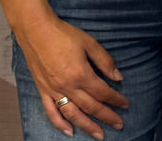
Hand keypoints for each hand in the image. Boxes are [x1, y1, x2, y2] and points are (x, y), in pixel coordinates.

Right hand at [16, 14, 127, 139]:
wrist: (36, 31)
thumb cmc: (63, 34)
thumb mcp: (90, 43)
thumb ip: (105, 61)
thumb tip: (118, 77)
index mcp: (80, 74)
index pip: (103, 92)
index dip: (116, 99)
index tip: (125, 105)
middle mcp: (67, 86)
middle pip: (91, 107)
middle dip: (107, 117)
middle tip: (119, 124)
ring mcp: (54, 90)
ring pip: (73, 114)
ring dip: (87, 126)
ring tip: (98, 134)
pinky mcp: (43, 90)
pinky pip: (51, 111)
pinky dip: (60, 123)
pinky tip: (69, 131)